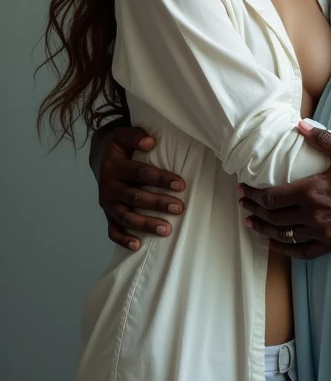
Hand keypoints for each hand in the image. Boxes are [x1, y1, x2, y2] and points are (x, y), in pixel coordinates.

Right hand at [98, 126, 185, 249]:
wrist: (99, 156)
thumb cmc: (119, 146)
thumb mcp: (123, 135)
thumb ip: (135, 136)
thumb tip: (150, 142)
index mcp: (113, 166)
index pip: (140, 173)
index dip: (160, 179)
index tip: (180, 185)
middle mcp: (108, 186)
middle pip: (135, 197)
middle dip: (158, 203)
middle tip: (179, 208)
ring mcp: (107, 203)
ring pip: (126, 217)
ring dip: (146, 224)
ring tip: (167, 230)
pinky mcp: (107, 214)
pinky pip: (112, 231)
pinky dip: (123, 240)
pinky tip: (138, 246)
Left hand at [238, 124, 330, 258]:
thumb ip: (322, 139)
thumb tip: (300, 125)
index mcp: (313, 190)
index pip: (272, 196)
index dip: (254, 194)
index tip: (244, 190)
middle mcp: (312, 214)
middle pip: (273, 216)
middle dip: (254, 210)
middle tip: (243, 205)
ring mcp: (322, 232)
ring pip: (283, 235)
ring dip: (264, 229)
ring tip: (251, 224)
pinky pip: (301, 251)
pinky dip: (284, 249)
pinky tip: (275, 244)